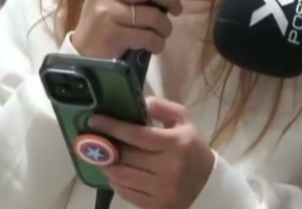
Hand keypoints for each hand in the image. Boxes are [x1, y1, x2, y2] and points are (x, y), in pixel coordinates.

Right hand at [71, 0, 181, 58]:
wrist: (83, 52)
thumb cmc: (106, 19)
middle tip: (177, 9)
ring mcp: (107, 9)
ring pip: (153, 15)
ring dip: (166, 27)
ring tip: (163, 32)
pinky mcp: (112, 32)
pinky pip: (148, 36)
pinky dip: (157, 43)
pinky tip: (155, 45)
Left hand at [89, 97, 214, 208]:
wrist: (208, 184)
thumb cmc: (191, 147)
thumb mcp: (183, 120)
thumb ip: (161, 107)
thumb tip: (137, 102)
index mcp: (176, 144)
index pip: (137, 135)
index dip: (113, 127)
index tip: (94, 121)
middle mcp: (169, 169)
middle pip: (126, 157)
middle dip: (106, 148)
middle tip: (93, 140)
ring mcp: (163, 191)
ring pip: (122, 177)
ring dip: (107, 166)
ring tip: (102, 157)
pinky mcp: (157, 207)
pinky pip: (127, 194)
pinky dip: (116, 182)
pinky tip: (115, 173)